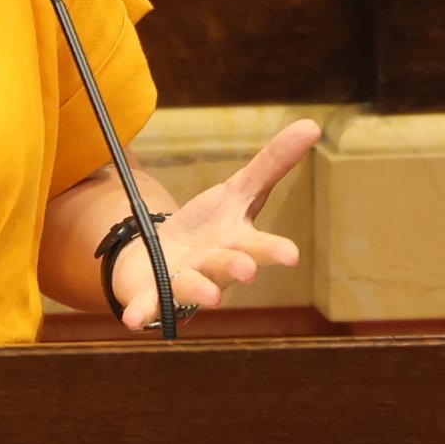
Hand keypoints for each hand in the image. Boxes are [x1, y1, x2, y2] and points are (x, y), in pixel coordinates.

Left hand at [104, 115, 318, 329]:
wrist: (162, 258)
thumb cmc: (209, 229)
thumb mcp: (238, 192)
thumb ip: (271, 164)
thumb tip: (313, 124)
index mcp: (237, 243)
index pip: (260, 245)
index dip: (274, 251)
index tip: (291, 255)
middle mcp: (214, 267)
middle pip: (228, 266)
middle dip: (237, 267)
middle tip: (248, 271)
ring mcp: (184, 281)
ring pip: (193, 286)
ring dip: (201, 290)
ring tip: (210, 297)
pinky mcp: (152, 294)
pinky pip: (147, 305)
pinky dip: (142, 312)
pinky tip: (132, 319)